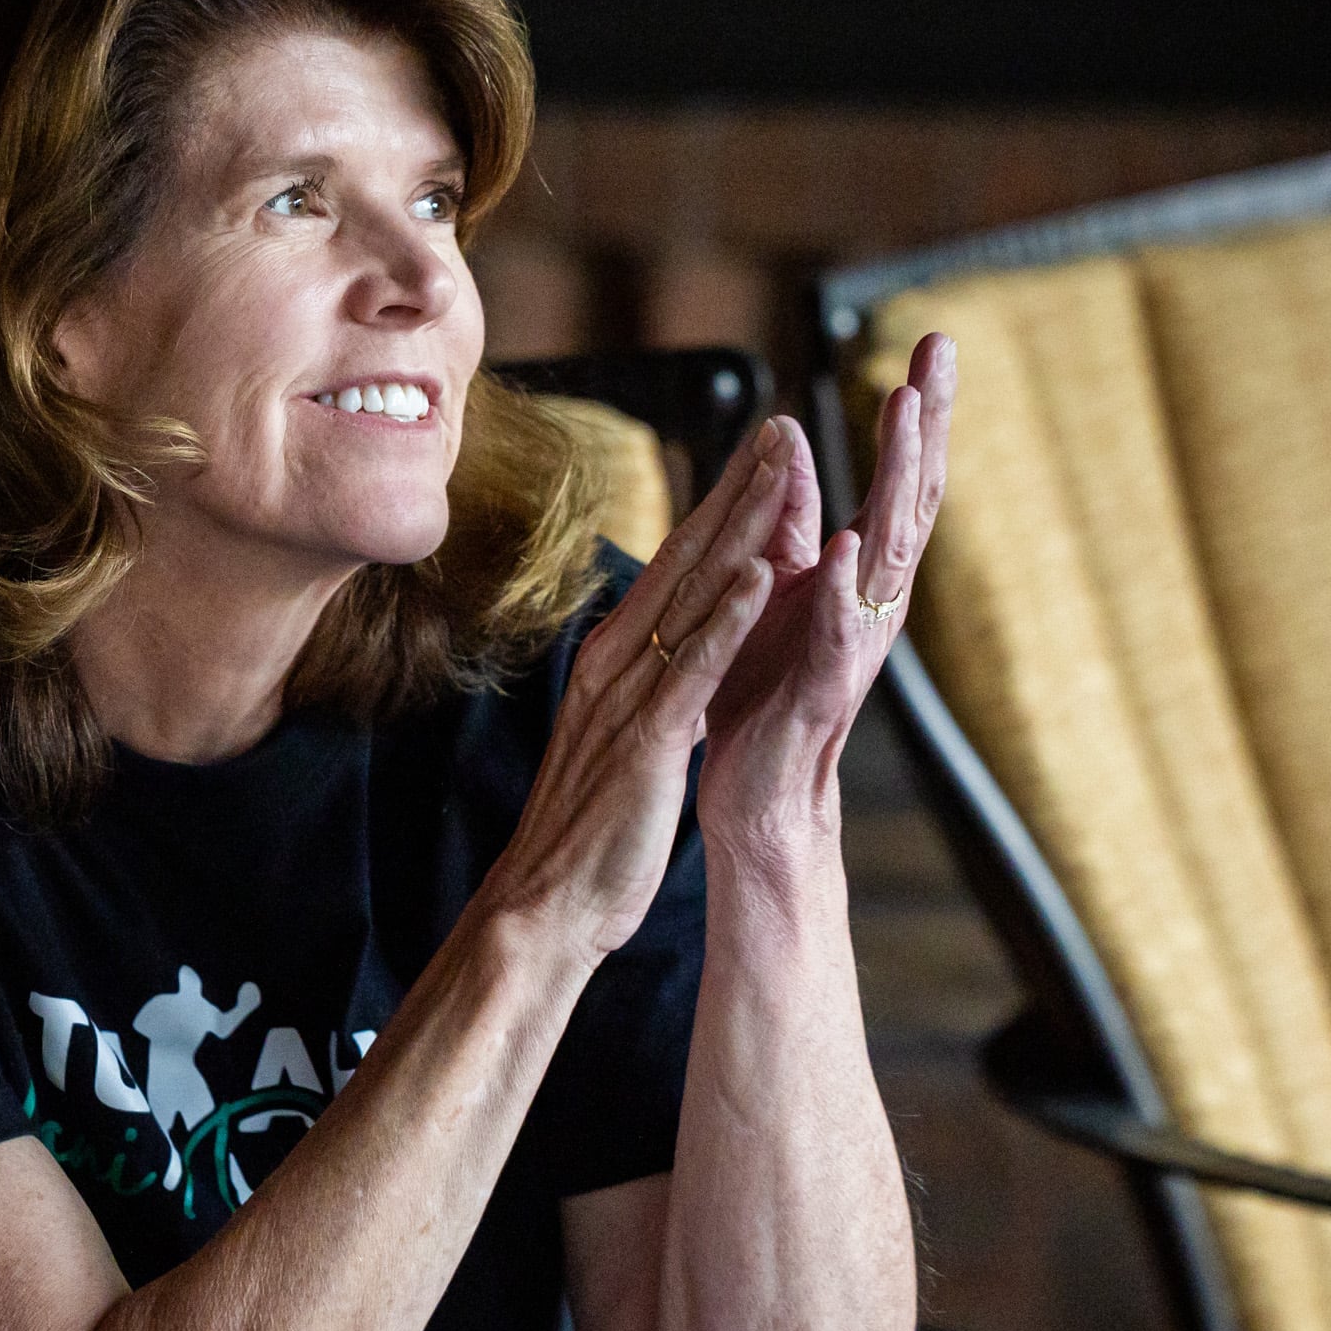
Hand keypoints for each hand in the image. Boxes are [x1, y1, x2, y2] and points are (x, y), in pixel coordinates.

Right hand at [475, 416, 797, 962]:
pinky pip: (692, 670)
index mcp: (615, 658)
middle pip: (686, 561)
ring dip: (740, 533)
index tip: (760, 454)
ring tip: (783, 475)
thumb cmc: (588, 825)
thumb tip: (668, 655)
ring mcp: (631, 696)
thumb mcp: (619, 734)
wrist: (547, 901)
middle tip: (781, 430)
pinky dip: (725, 620)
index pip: (676, 566)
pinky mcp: (647, 739)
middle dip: (738, 493)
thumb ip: (643, 687)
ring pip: (693, 598)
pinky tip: (757, 578)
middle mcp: (618, 660)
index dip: (721, 506)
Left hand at [700, 332, 953, 847]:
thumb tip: (788, 448)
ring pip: (890, 551)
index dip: (918, 412)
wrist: (755, 794)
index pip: (899, 478)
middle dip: (927, 422)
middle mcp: (872, 600)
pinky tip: (849, 547)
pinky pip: (841, 638)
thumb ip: (789, 526)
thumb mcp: (772, 589)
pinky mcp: (821, 692)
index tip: (932, 340)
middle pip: (912, 496)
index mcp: (859, 573)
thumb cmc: (763, 691)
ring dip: (898, 478)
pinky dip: (846, 593)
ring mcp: (855, 644)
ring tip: (904, 413)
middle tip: (939, 351)